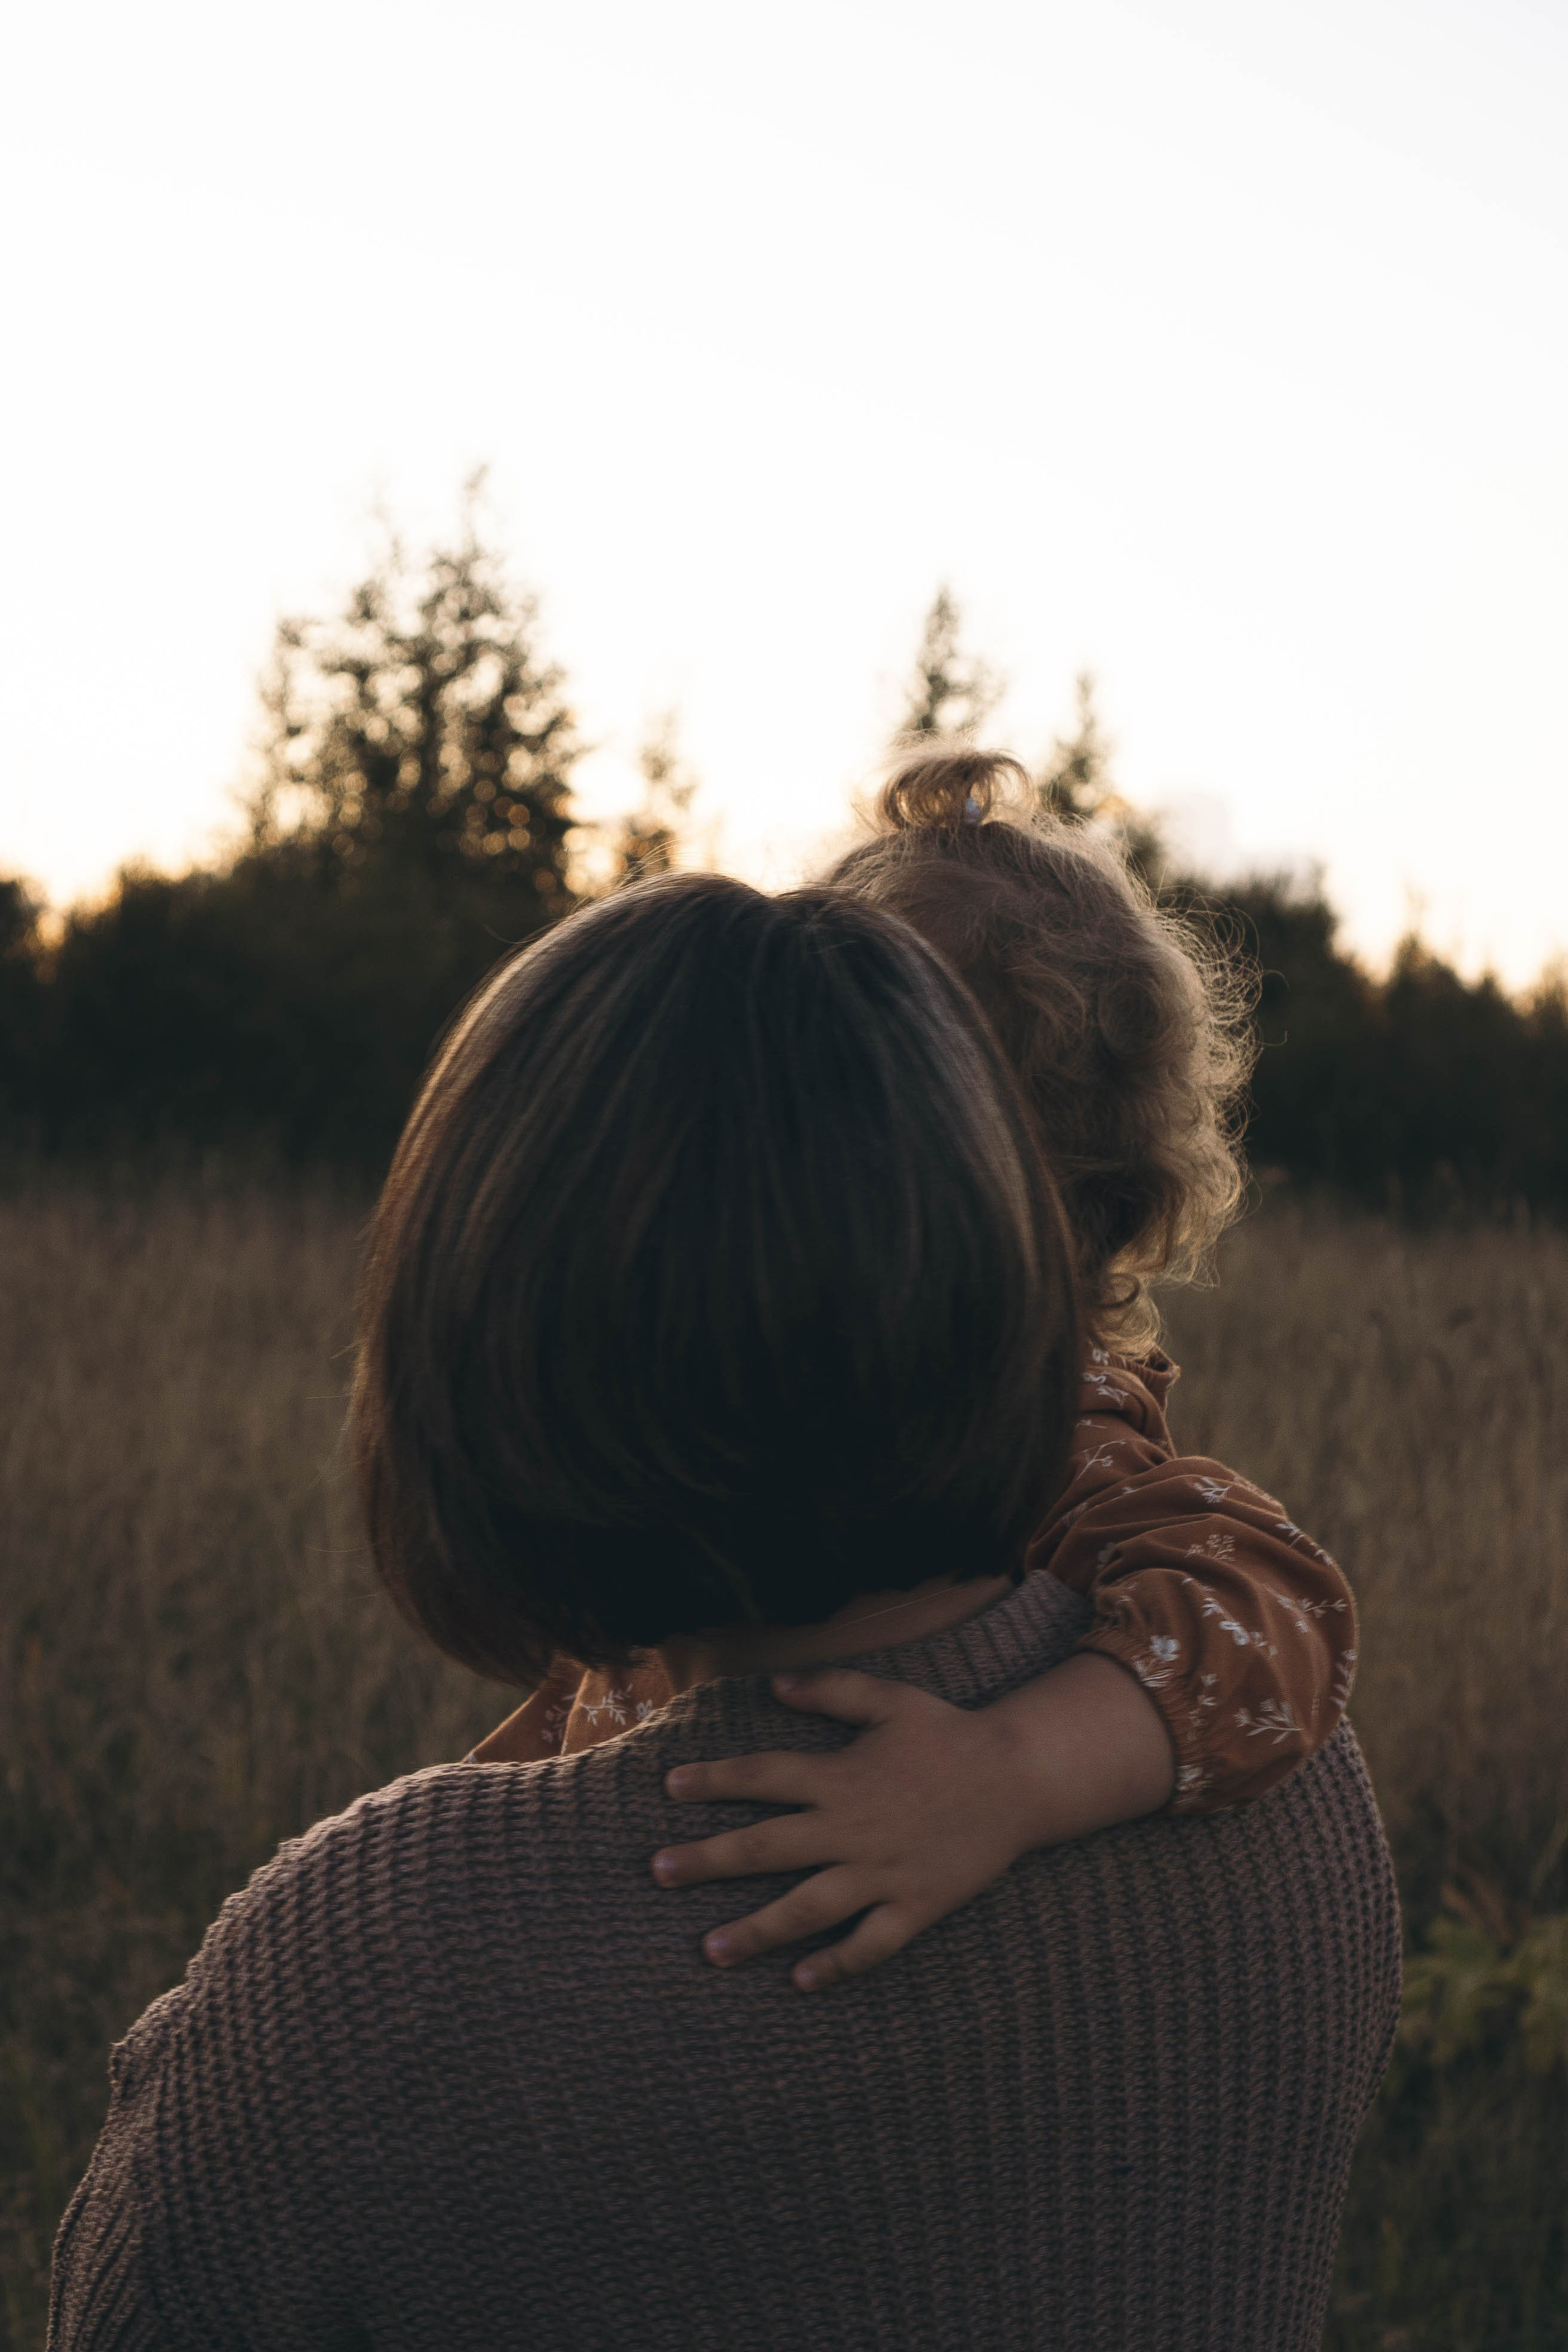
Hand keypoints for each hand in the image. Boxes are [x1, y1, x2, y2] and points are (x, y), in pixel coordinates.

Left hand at [649, 1668, 1048, 1991]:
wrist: (1020, 1778)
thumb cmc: (950, 1734)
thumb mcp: (890, 1699)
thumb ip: (831, 1690)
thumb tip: (774, 1686)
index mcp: (841, 1775)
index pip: (763, 1777)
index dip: (714, 1781)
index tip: (669, 1788)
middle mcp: (852, 1827)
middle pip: (767, 1848)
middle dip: (708, 1861)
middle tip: (658, 1873)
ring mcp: (882, 1871)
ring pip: (807, 1908)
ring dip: (756, 1930)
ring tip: (710, 1950)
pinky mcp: (915, 1904)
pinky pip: (871, 1943)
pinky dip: (837, 1964)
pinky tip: (802, 1983)